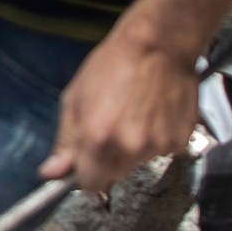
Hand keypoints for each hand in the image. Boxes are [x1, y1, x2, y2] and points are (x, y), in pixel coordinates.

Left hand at [42, 24, 199, 194]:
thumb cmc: (114, 65)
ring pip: (138, 162)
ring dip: (133, 147)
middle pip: (115, 175)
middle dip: (108, 158)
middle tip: (111, 124)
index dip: (86, 175)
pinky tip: (152, 114)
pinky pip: (160, 152)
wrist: (159, 46)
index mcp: (98, 137)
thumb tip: (51, 173)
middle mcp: (130, 146)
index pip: (90, 185)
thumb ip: (65, 141)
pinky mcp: (180, 141)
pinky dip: (155, 139)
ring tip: (134, 113)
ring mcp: (158, 145)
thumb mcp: (75, 99)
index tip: (86, 163)